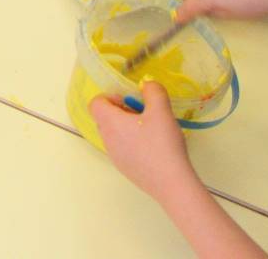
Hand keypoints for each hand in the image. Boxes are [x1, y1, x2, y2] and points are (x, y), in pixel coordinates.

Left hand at [89, 83, 198, 206]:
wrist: (172, 183)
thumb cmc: (162, 144)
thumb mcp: (161, 110)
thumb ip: (153, 91)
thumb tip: (147, 84)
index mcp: (110, 123)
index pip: (95, 103)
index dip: (111, 97)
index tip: (131, 102)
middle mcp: (107, 139)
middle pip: (104, 117)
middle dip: (121, 111)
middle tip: (143, 114)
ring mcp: (115, 157)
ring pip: (113, 134)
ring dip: (127, 127)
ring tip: (151, 130)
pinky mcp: (125, 169)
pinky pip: (122, 148)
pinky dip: (132, 143)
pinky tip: (154, 148)